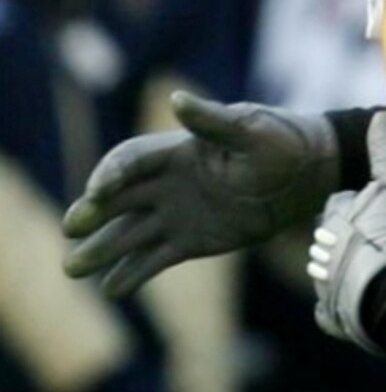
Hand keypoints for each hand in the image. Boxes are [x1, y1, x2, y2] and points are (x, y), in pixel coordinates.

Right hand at [61, 92, 340, 298]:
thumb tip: (178, 100)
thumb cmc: (281, 142)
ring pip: (129, 234)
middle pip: (118, 200)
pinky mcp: (191, 241)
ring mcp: (176, 214)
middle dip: (92, 214)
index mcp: (174, 152)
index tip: (96, 193)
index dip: (110, 175)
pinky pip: (155, 259)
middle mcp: (165, 184)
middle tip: (71, 229)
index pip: (130, 162)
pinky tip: (111, 291)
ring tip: (73, 269)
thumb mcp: (250, 130)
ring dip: (102, 250)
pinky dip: (133, 275)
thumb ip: (212, 121)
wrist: (308, 173)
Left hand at [307, 114, 385, 350]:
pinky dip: (344, 308)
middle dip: (350, 239)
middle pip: (334, 237)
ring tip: (377, 275)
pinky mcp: (330, 316)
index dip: (362, 206)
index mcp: (338, 215)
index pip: (343, 202)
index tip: (382, 213)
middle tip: (382, 245)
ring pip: (331, 271)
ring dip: (348, 272)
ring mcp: (325, 283)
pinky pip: (332, 309)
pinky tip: (362, 306)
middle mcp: (324, 248)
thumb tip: (381, 114)